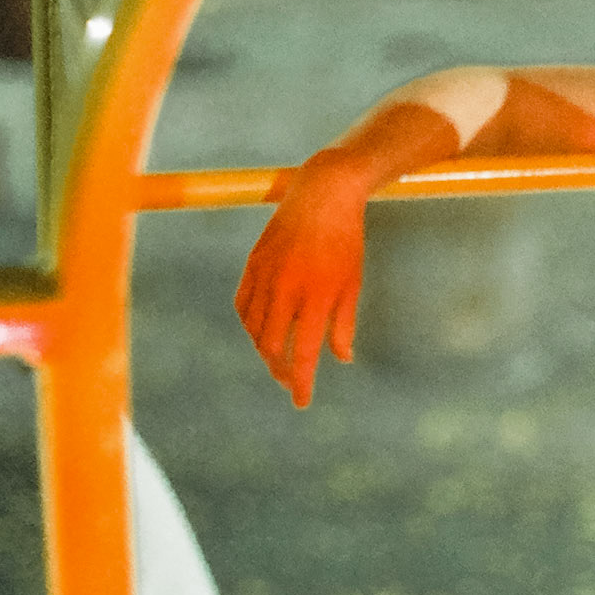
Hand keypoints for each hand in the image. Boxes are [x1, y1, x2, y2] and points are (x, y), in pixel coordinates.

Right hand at [234, 150, 369, 405]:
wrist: (323, 194)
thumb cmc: (345, 241)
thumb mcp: (352, 285)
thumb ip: (343, 325)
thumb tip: (341, 359)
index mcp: (316, 296)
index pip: (303, 352)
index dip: (300, 381)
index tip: (301, 401)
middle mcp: (286, 289)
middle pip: (270, 345)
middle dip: (278, 369)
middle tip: (290, 380)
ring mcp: (265, 275)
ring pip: (253, 328)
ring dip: (262, 350)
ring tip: (276, 358)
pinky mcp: (252, 263)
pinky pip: (242, 304)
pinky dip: (248, 324)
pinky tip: (258, 332)